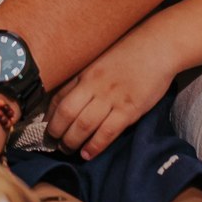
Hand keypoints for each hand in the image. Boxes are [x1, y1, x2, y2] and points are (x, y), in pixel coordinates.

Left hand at [45, 30, 175, 158]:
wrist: (157, 47)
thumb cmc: (129, 52)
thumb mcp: (100, 59)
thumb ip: (85, 77)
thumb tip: (69, 96)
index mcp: (84, 72)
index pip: (58, 97)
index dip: (48, 116)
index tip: (44, 127)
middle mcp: (94, 85)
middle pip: (66, 113)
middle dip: (56, 132)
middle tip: (53, 143)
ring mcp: (111, 97)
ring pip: (83, 125)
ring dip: (72, 142)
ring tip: (68, 150)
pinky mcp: (129, 109)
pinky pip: (107, 132)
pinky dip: (95, 146)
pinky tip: (88, 154)